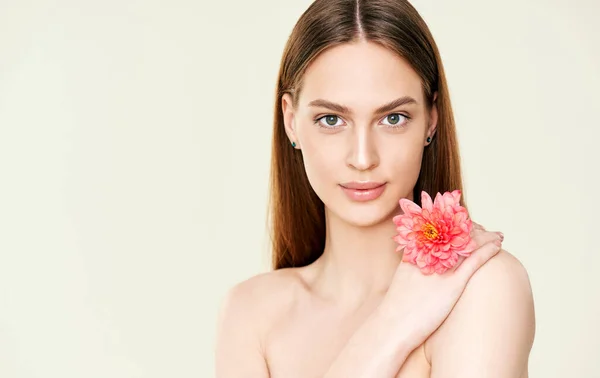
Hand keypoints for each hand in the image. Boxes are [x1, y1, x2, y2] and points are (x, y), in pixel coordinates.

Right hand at [379, 222, 502, 351]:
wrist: (392, 325)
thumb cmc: (395, 309)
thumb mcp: (401, 280)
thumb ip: (413, 269)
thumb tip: (422, 272)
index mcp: (416, 252)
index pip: (438, 229)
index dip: (454, 224)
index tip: (465, 224)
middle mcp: (429, 255)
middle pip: (454, 233)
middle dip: (471, 228)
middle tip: (484, 228)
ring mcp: (441, 269)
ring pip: (467, 244)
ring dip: (485, 236)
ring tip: (497, 236)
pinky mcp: (452, 284)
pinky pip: (473, 261)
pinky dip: (487, 250)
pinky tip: (497, 245)